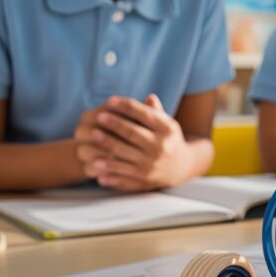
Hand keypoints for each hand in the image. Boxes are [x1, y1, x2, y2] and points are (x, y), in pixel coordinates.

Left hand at [75, 94, 190, 190]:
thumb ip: (156, 112)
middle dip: (114, 124)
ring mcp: (151, 164)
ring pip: (125, 154)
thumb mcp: (168, 124)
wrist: (182, 167)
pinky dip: (109, 172)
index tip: (110, 100)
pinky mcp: (144, 180)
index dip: (126, 106)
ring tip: (92, 135)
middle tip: (99, 116)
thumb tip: (149, 97)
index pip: (144, 114)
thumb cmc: (168, 139)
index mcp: (166, 129)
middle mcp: (160, 146)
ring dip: (108, 144)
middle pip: (132, 133)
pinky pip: (123, 175)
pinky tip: (95, 165)